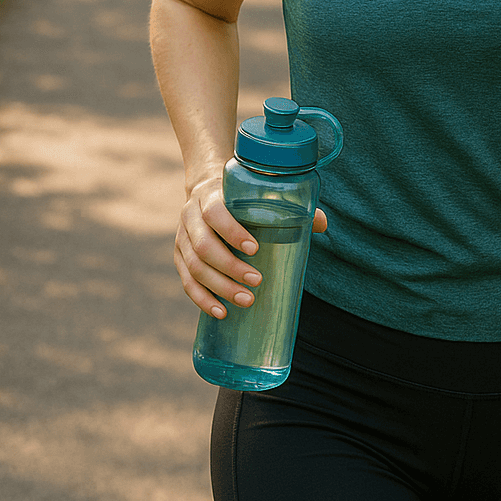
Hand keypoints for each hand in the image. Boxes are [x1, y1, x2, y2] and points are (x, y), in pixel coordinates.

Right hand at [175, 172, 327, 319]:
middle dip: (230, 267)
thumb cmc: (238, 196)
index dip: (232, 232)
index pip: (214, 213)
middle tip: (257, 282)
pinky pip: (187, 281)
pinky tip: (220, 312)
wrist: (205, 189)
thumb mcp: (255, 194)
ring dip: (219, 287)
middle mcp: (190, 217)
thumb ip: (288, 207)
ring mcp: (181, 239)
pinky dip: (202, 299)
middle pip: (203, 246)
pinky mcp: (179, 257)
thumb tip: (321, 224)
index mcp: (209, 196)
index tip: (255, 249)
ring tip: (246, 300)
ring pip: (194, 267)